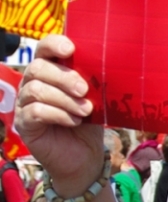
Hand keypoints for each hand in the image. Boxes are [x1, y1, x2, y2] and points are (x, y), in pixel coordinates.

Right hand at [15, 35, 104, 192]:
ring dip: (64, 99)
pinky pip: (34, 112)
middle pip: (38, 68)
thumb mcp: (95, 99)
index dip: (54, 44)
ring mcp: (25, 103)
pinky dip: (58, 114)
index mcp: (50, 71)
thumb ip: (94, 83)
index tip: (70, 49)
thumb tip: (111, 67)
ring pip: (36, 90)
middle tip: (84, 90)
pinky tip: (74, 121)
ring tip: (85, 110)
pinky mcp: (24, 124)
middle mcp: (32, 83)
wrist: (85, 157)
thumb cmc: (89, 123)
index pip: (44, 49)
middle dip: (63, 77)